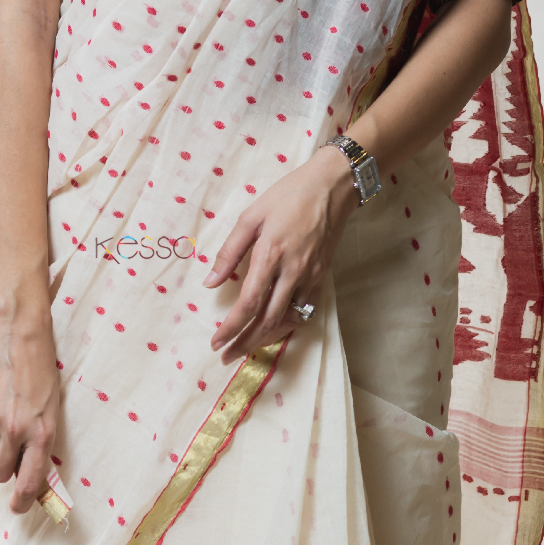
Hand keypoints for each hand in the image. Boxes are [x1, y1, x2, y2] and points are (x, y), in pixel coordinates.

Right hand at [0, 293, 61, 513]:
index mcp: (43, 432)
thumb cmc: (41, 368)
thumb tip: (26, 468)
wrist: (19, 330)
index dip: (23, 500)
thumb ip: (40, 438)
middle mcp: (16, 430)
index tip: (17, 508)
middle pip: (0, 473)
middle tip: (8, 451)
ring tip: (2, 413)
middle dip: (3, 468)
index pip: (30, 480)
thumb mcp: (51, 407)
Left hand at [205, 150, 356, 364]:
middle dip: (244, 343)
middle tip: (225, 356)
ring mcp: (310, 277)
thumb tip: (210, 282)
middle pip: (266, 321)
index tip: (216, 341)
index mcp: (270, 255)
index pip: (248, 304)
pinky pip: (303, 311)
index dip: (231, 328)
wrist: (333, 187)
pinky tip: (272, 328)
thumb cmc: (288, 196)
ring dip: (264, 339)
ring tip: (245, 348)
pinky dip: (286, 325)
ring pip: (286, 321)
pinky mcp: (321, 277)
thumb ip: (229, 252)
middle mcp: (292, 272)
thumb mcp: (251, 216)